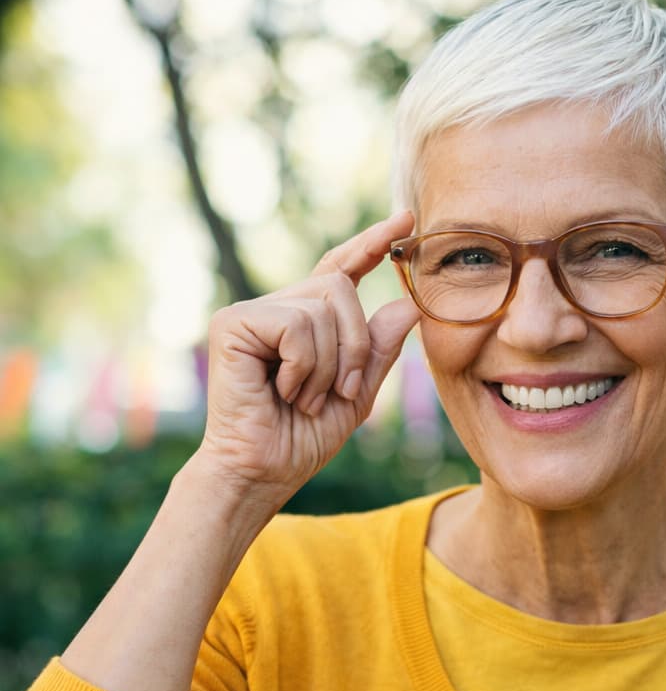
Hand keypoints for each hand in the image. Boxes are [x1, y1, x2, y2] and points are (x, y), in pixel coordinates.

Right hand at [196, 211, 418, 511]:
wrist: (263, 471)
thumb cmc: (303, 438)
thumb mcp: (357, 393)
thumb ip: (378, 350)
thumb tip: (408, 303)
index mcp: (306, 321)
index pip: (342, 270)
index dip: (372, 244)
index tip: (405, 219)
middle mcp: (278, 308)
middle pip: (341, 290)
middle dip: (356, 347)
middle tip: (340, 391)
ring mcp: (252, 313)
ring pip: (323, 309)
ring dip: (329, 366)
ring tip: (304, 398)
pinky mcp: (233, 323)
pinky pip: (298, 325)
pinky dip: (304, 365)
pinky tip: (283, 390)